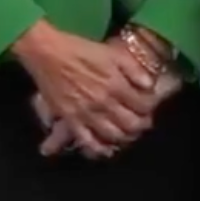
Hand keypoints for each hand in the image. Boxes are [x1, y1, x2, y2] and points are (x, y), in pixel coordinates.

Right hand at [32, 51, 184, 157]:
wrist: (49, 54)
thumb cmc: (82, 50)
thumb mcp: (113, 53)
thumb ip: (134, 70)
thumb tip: (149, 85)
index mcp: (116, 85)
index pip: (143, 105)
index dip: (150, 109)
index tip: (150, 108)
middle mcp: (104, 102)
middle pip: (131, 124)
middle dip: (141, 126)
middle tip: (143, 124)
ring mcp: (86, 113)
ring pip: (112, 134)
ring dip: (124, 138)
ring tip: (129, 135)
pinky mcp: (69, 119)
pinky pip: (86, 140)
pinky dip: (98, 148)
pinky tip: (105, 150)